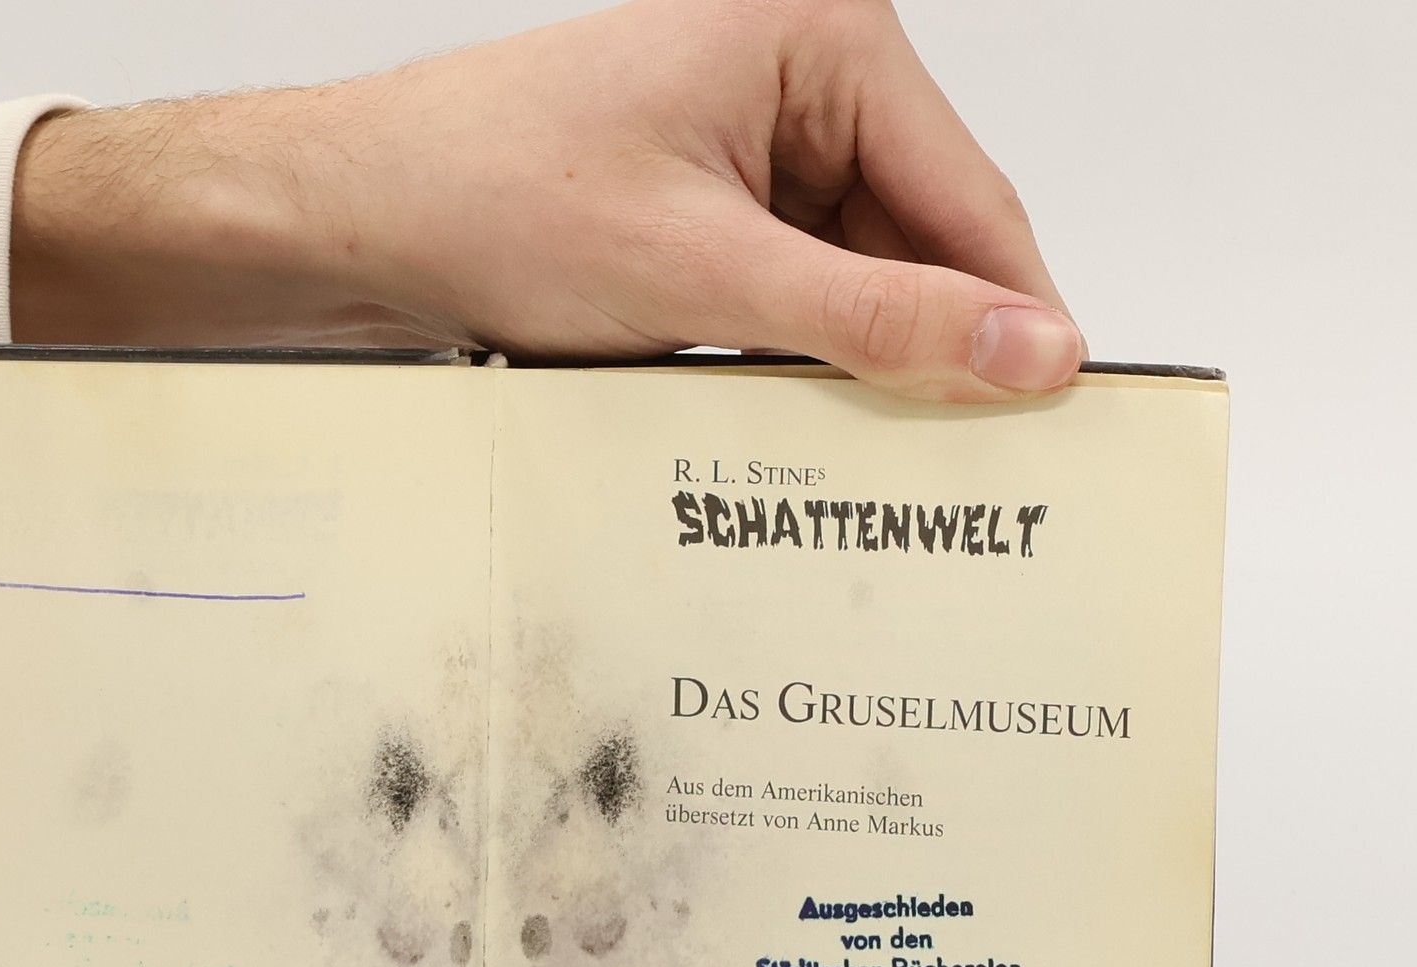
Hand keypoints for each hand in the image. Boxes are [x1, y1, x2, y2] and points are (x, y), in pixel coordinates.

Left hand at [13, 0, 1081, 400]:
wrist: (359, 219)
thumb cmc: (491, 193)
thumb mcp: (703, 274)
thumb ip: (873, 319)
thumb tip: (1024, 350)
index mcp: (823, 38)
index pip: (969, 197)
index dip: (1014, 316)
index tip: (1057, 416)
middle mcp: (800, 80)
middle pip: (918, 243)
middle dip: (928, 350)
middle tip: (962, 473)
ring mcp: (752, 147)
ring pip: (855, 281)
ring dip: (854, 366)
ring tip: (862, 458)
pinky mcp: (710, 210)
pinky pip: (791, 296)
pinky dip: (793, 363)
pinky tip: (783, 421)